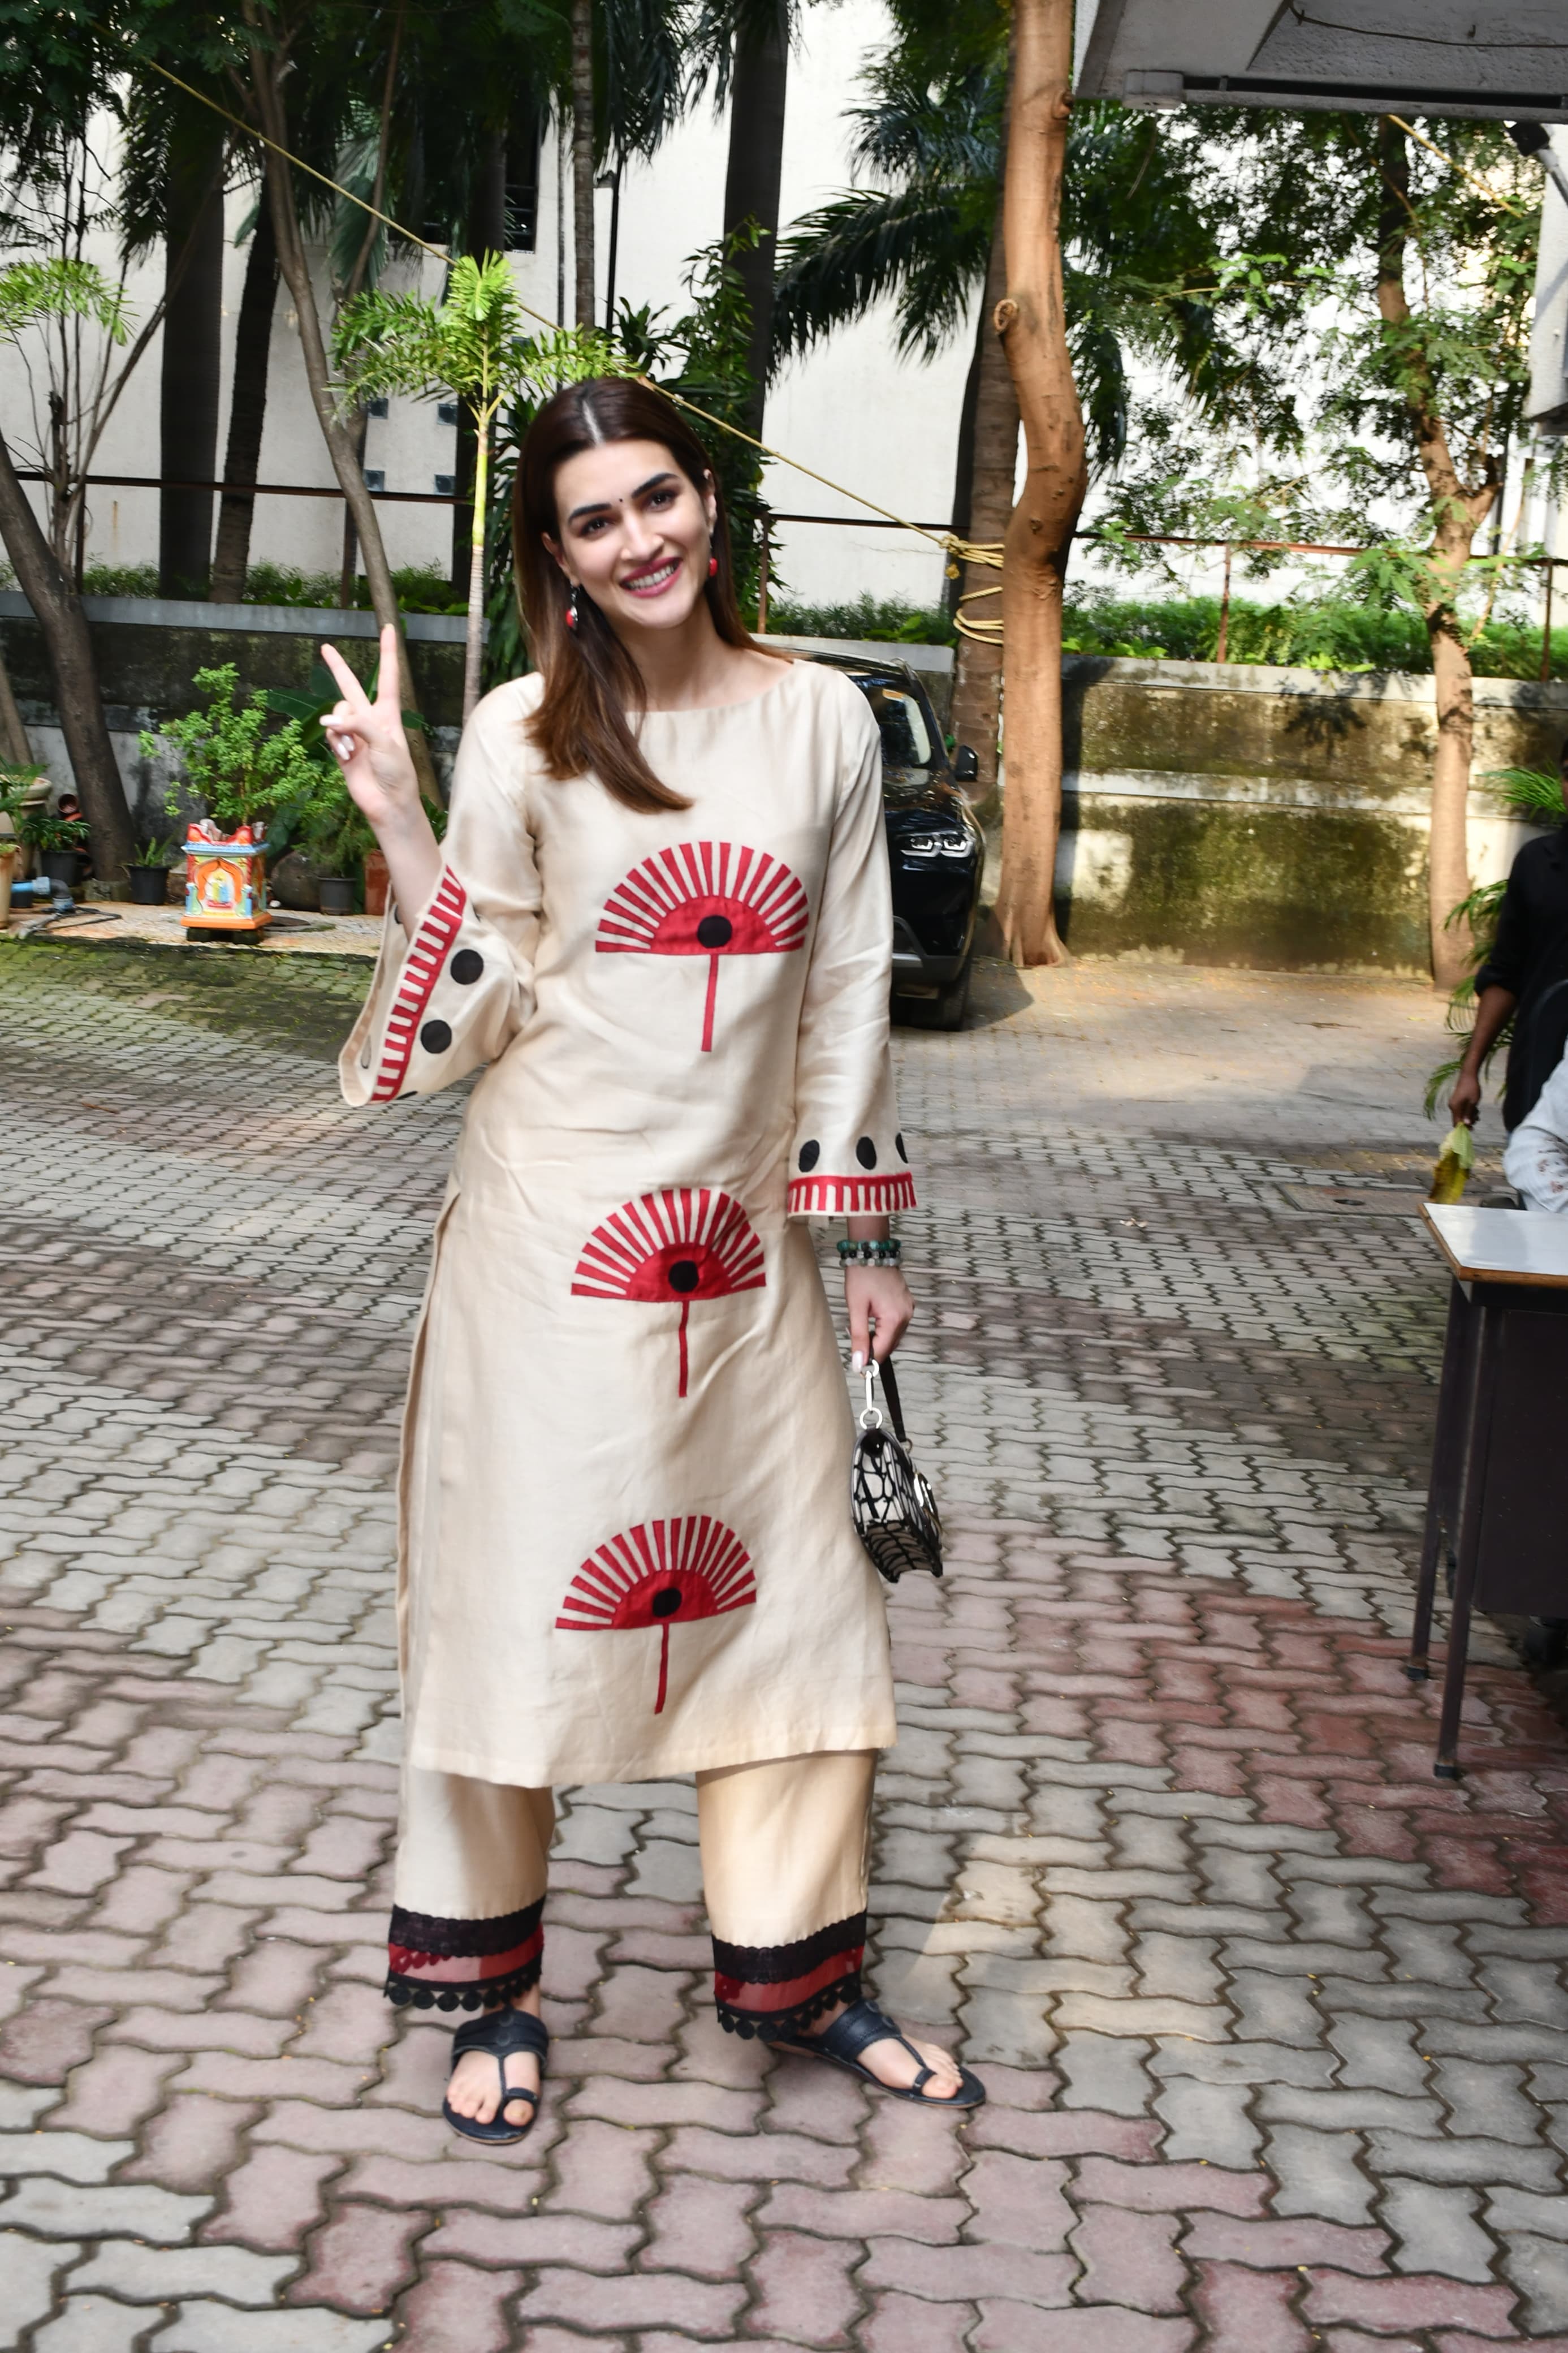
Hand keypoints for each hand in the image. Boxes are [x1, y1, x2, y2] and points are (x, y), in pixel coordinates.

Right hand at [320, 625, 420, 836]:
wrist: (388, 804)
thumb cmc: (397, 773)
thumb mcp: (385, 743)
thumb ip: (359, 724)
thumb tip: (329, 722)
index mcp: (388, 713)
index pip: (387, 676)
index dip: (387, 652)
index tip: (388, 629)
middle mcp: (370, 720)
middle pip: (351, 686)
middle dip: (338, 668)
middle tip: (325, 647)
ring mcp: (354, 734)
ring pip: (336, 714)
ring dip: (339, 729)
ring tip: (351, 749)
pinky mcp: (341, 749)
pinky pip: (330, 734)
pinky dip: (335, 743)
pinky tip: (345, 756)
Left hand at [845, 1264, 912, 1368]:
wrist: (871, 1251)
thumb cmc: (862, 1275)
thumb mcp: (856, 1308)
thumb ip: (859, 1337)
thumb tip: (859, 1362)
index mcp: (895, 1318)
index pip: (884, 1350)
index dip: (870, 1361)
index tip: (857, 1368)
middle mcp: (907, 1315)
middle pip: (891, 1344)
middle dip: (874, 1349)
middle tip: (856, 1347)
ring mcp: (909, 1308)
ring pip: (894, 1335)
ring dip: (879, 1338)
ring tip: (862, 1329)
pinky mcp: (906, 1303)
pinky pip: (897, 1324)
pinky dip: (885, 1328)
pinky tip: (872, 1321)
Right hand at [1448, 1068, 1480, 1126]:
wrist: (1468, 1075)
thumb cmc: (1472, 1088)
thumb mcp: (1473, 1102)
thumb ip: (1469, 1113)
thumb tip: (1467, 1124)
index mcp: (1455, 1107)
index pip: (1456, 1122)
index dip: (1464, 1127)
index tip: (1473, 1128)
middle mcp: (1452, 1106)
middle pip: (1459, 1119)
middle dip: (1468, 1120)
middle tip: (1478, 1118)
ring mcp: (1454, 1103)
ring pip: (1461, 1114)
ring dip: (1469, 1115)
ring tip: (1478, 1112)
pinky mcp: (1457, 1100)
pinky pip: (1461, 1109)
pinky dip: (1468, 1110)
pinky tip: (1475, 1108)